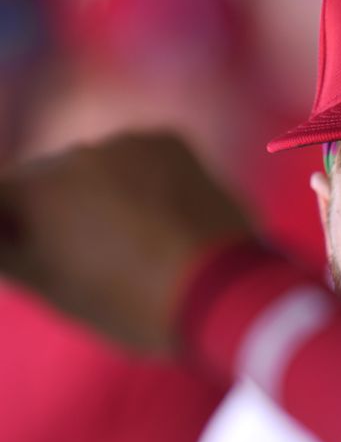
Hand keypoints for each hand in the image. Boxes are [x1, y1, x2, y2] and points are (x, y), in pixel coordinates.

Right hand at [0, 133, 252, 352]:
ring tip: (138, 238)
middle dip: (58, 206)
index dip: (15, 226)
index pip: (4, 196)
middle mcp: (73, 153)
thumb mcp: (52, 287)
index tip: (37, 250)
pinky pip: (142, 157)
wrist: (219, 288)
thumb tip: (9, 229)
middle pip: (49, 177)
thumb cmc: (128, 301)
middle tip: (94, 252)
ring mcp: (125, 141)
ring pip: (99, 165)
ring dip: (104, 190)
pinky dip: (146, 179)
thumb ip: (8, 250)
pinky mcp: (168, 140)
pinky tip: (166, 216)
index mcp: (34, 191)